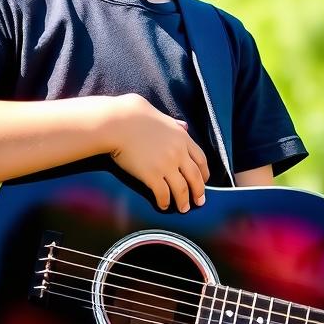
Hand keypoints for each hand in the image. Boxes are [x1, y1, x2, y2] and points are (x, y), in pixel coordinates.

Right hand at [104, 94, 208, 211]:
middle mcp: (178, 153)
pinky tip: (163, 205)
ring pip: (182, 189)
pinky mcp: (152, 176)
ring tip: (183, 209)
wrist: (119, 122)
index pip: (201, 159)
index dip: (204, 173)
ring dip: (184, 202)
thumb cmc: (135, 114)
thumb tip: (185, 126)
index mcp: (182, 138)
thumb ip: (175, 123)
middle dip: (199, 192)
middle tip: (199, 202)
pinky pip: (163, 194)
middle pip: (195, 177)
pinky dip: (164, 202)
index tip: (204, 181)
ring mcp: (166, 165)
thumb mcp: (161, 116)